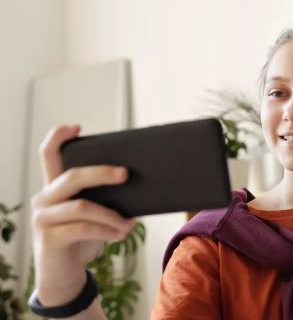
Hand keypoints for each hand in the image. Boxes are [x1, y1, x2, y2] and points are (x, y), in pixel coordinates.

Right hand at [30, 124, 134, 304]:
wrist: (64, 275)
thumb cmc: (82, 238)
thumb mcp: (95, 215)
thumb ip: (105, 198)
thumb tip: (140, 184)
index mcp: (55, 187)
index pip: (49, 155)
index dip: (58, 137)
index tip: (76, 127)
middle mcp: (44, 198)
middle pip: (72, 176)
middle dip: (102, 172)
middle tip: (125, 174)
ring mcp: (43, 218)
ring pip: (82, 206)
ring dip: (112, 214)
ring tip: (129, 223)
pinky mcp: (49, 238)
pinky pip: (82, 228)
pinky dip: (106, 230)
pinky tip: (120, 233)